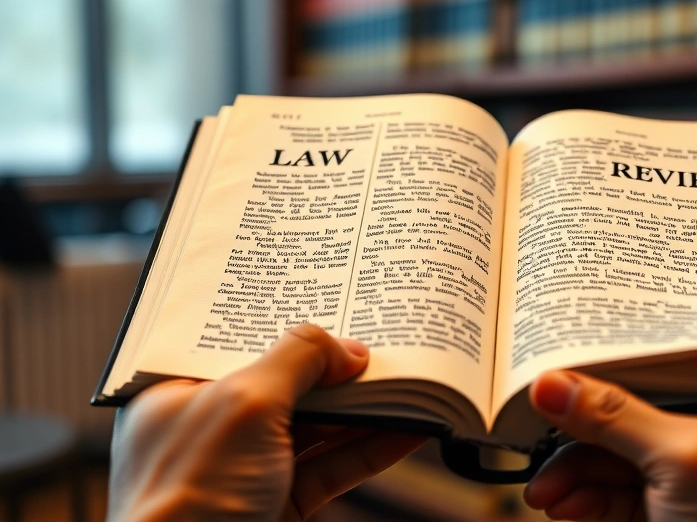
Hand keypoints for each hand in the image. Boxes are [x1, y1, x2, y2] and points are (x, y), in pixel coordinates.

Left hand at [107, 324, 425, 521]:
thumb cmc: (187, 497)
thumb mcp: (244, 404)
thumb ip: (297, 360)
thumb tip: (345, 348)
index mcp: (177, 392)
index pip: (239, 342)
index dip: (287, 321)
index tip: (335, 304)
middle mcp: (211, 427)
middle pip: (287, 382)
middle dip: (336, 367)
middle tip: (382, 344)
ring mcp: (248, 467)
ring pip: (317, 425)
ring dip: (364, 406)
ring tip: (407, 380)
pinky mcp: (281, 502)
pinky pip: (334, 466)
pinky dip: (372, 447)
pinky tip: (407, 427)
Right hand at [525, 371, 696, 521]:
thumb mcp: (684, 460)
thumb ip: (616, 417)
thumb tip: (553, 384)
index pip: (673, 365)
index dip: (616, 363)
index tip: (562, 368)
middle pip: (637, 411)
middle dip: (585, 431)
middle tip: (539, 432)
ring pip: (620, 456)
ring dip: (575, 472)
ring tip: (544, 491)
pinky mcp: (673, 514)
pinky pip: (618, 493)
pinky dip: (586, 498)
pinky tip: (562, 504)